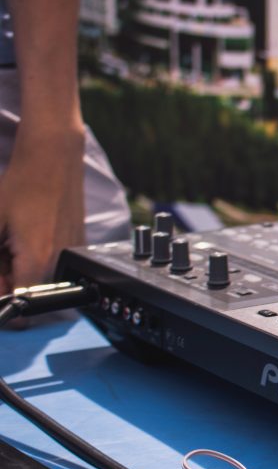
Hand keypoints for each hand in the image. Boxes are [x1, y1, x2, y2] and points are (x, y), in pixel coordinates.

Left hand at [0, 126, 84, 294]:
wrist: (53, 161)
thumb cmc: (20, 188)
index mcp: (37, 263)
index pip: (20, 307)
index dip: (3, 300)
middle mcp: (60, 264)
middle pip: (31, 295)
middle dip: (10, 281)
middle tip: (2, 252)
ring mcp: (72, 255)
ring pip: (42, 281)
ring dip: (23, 269)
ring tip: (15, 241)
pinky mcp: (78, 246)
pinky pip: (55, 265)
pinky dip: (38, 258)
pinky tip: (32, 235)